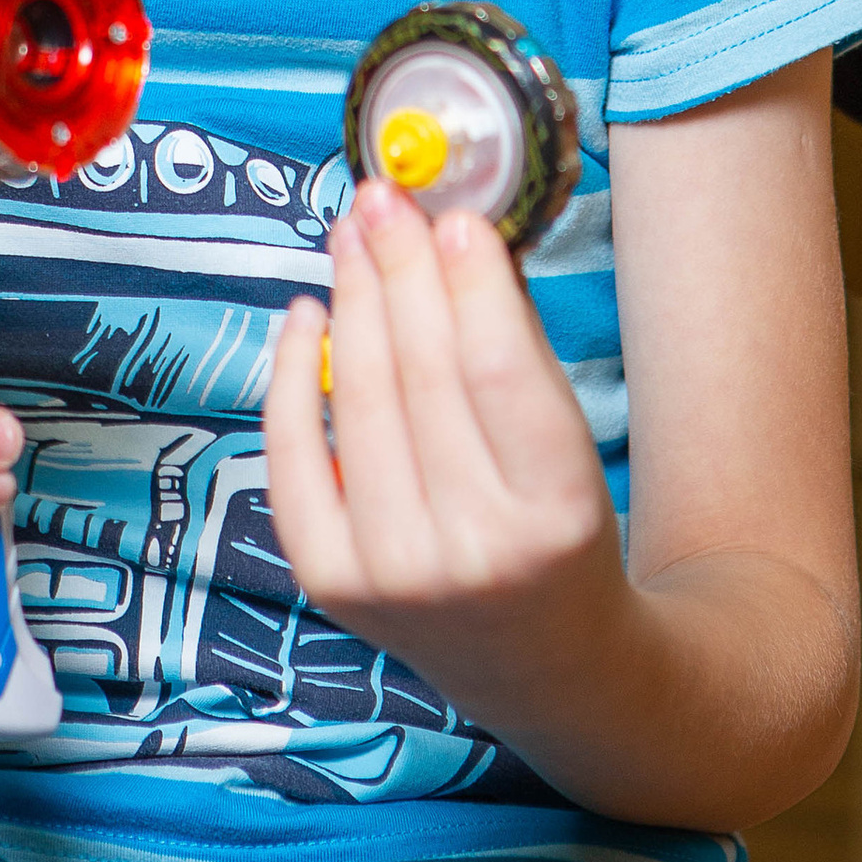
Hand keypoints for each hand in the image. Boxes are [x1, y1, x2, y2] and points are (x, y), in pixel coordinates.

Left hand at [262, 177, 624, 723]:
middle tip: (383, 198)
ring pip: (356, 401)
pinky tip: (306, 312)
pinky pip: (291, 454)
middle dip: (396, 270)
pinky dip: (292, 373)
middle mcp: (469, 552)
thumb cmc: (559, 531)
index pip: (496, 373)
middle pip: (416, 376)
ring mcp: (391, 574)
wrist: (543, 663)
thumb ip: (513, 345)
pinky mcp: (330, 582)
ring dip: (350, 300)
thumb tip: (449, 231)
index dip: (467, 284)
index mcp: (553, 515)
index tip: (450, 215)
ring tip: (350, 235)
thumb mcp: (570, 445)